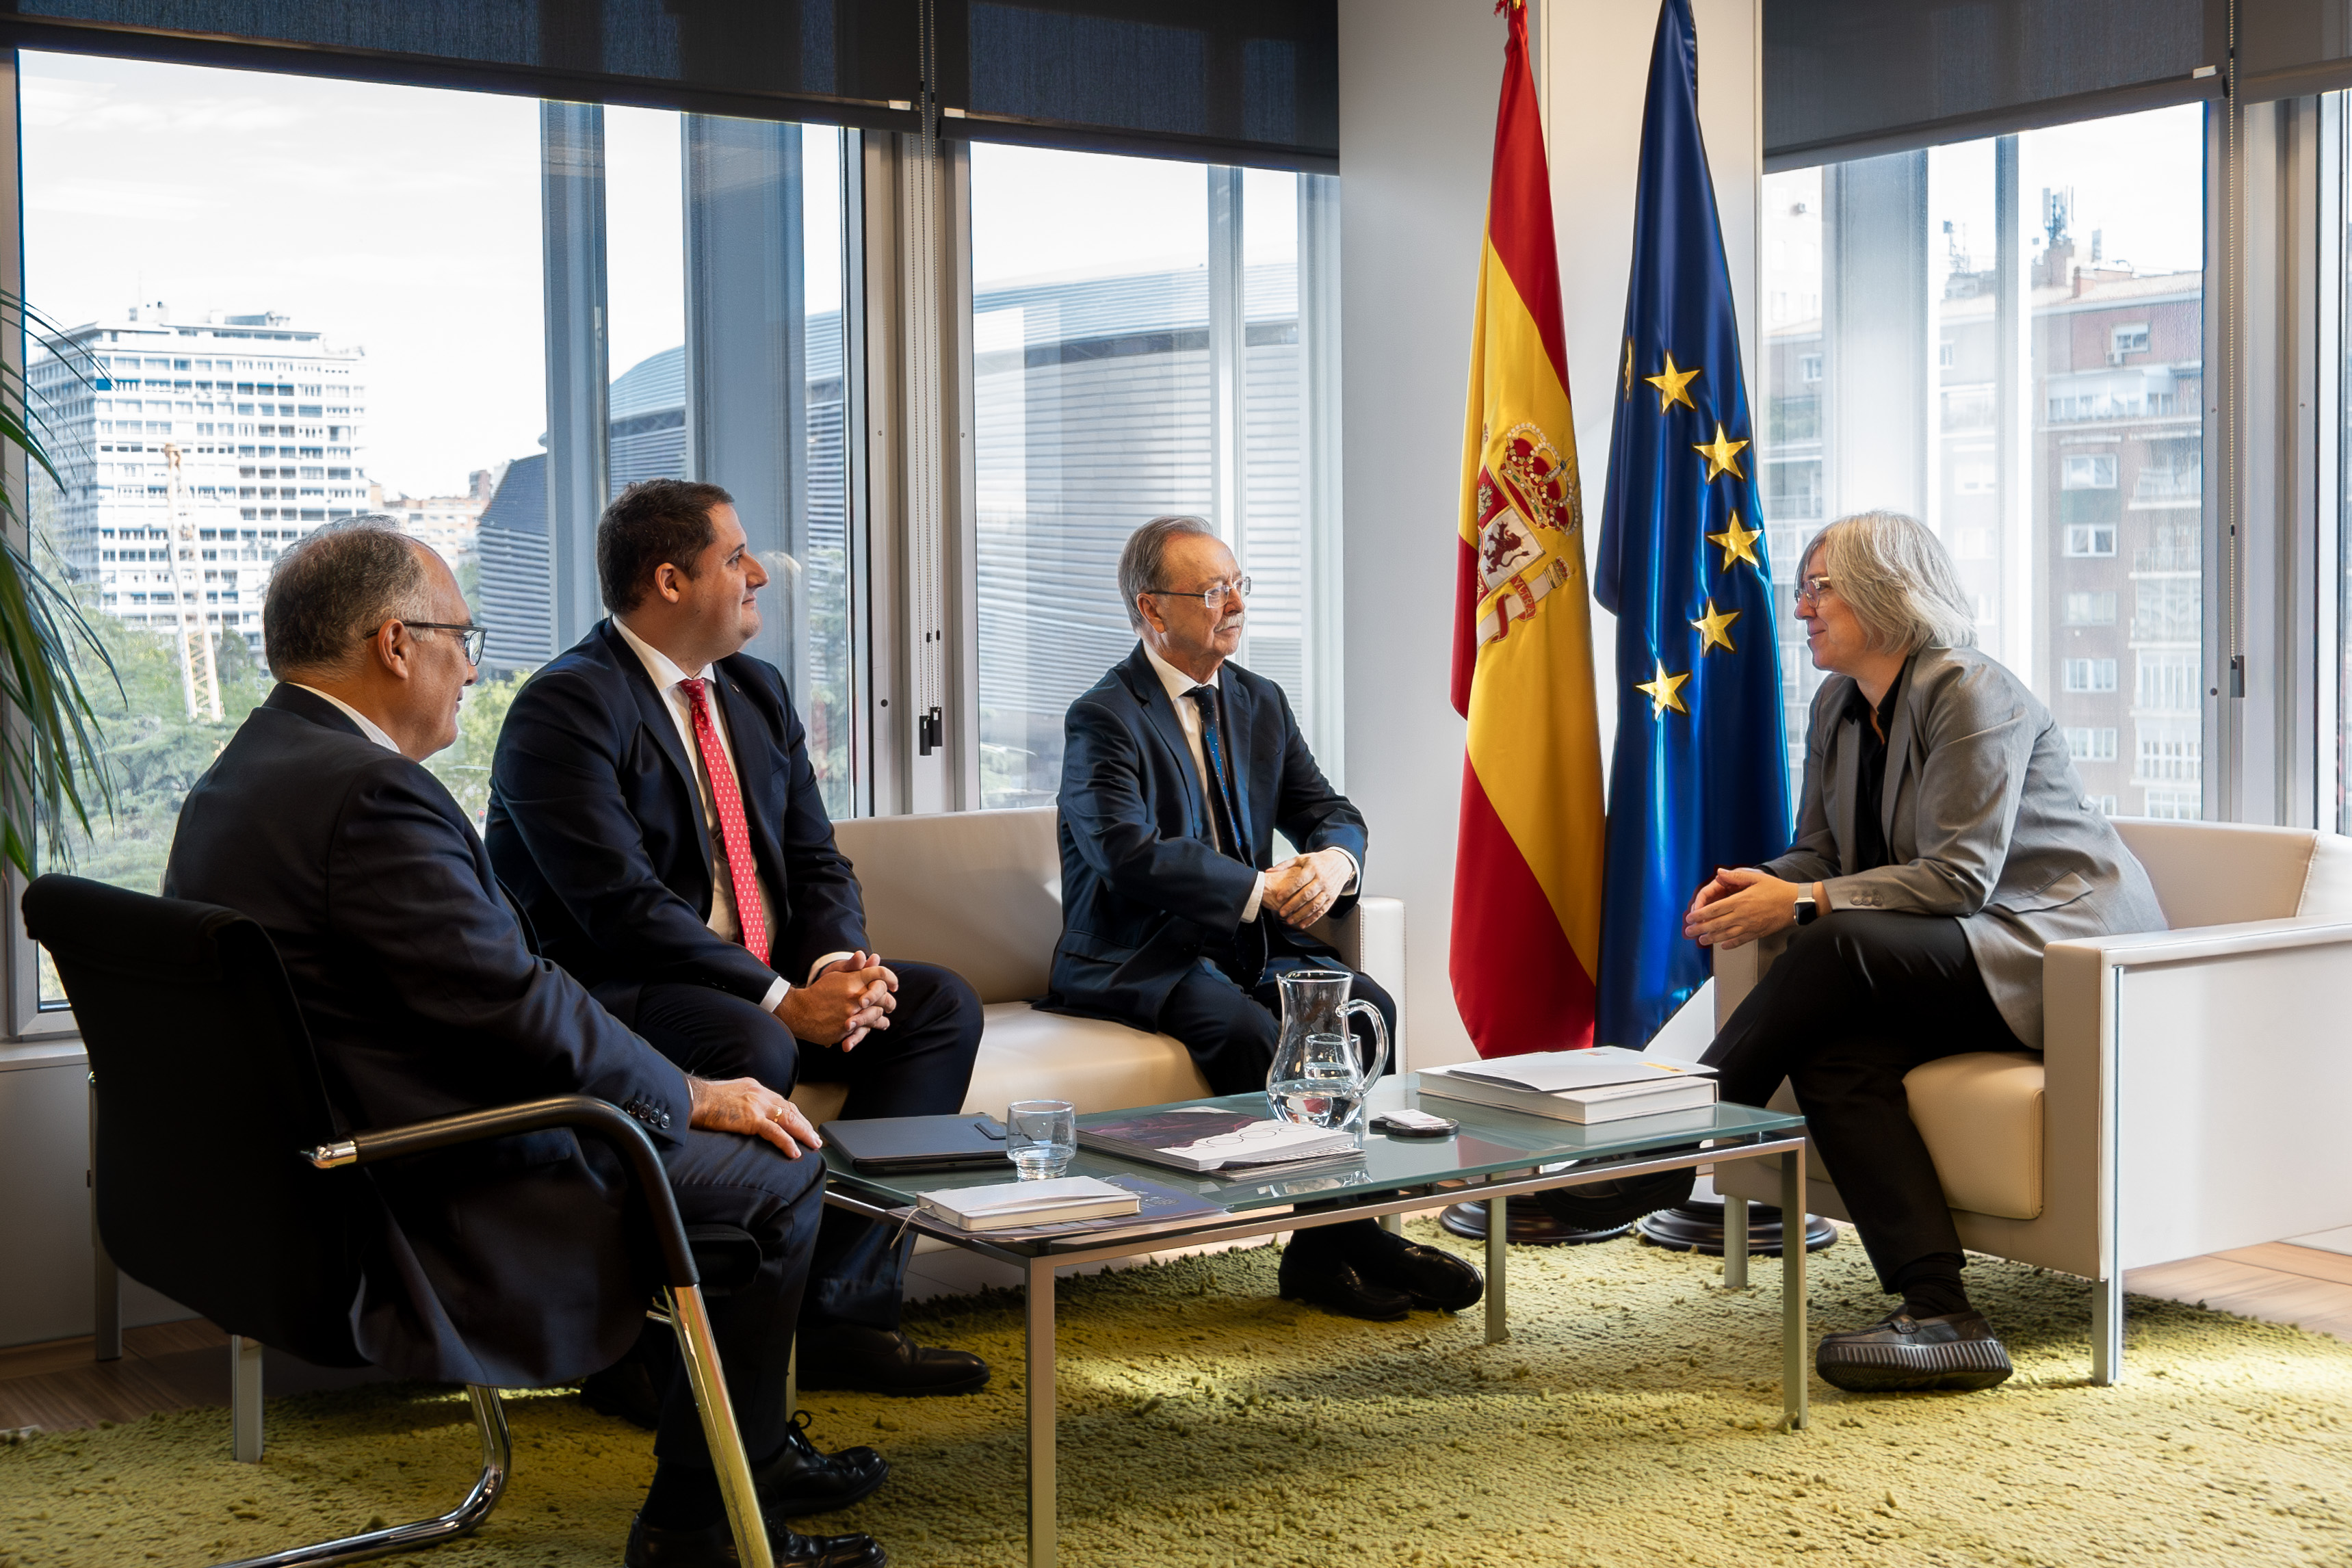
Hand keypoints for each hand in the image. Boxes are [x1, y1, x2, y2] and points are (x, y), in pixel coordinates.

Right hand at [688, 1074, 821, 1158]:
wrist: (692, 1099)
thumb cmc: (703, 1101)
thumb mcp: (728, 1096)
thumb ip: (741, 1104)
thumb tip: (745, 1116)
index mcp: (755, 1088)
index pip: (782, 1102)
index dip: (796, 1114)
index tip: (803, 1124)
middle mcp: (760, 1094)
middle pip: (791, 1110)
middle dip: (805, 1125)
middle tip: (815, 1138)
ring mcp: (757, 1105)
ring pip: (789, 1120)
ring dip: (804, 1133)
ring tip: (813, 1145)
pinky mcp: (751, 1118)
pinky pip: (775, 1132)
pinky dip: (787, 1143)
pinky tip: (795, 1152)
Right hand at [776, 951, 894, 1047]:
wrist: (800, 1011)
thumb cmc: (819, 991)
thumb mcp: (835, 974)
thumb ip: (853, 966)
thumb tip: (868, 956)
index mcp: (853, 980)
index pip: (880, 974)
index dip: (891, 977)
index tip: (894, 984)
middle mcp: (854, 996)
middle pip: (884, 997)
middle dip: (889, 1000)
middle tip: (890, 1004)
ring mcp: (851, 1014)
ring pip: (877, 1015)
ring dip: (882, 1016)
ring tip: (884, 1018)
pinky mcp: (846, 1030)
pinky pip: (865, 1030)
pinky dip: (872, 1027)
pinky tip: (875, 1026)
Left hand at [1264, 847, 1351, 928]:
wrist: (1341, 862)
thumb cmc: (1318, 861)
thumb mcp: (1303, 858)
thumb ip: (1285, 864)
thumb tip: (1269, 871)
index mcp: (1312, 869)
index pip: (1299, 881)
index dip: (1288, 890)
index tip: (1278, 897)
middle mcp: (1321, 880)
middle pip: (1306, 895)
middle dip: (1293, 905)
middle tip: (1282, 912)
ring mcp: (1328, 890)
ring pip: (1314, 905)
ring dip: (1302, 914)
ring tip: (1290, 920)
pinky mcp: (1332, 898)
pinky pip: (1322, 910)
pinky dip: (1312, 919)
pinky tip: (1303, 924)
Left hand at [1682, 867, 1809, 949]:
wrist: (1796, 904)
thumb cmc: (1777, 889)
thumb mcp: (1757, 878)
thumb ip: (1736, 876)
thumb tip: (1719, 873)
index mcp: (1740, 901)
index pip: (1714, 910)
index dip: (1700, 915)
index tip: (1690, 918)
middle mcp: (1742, 916)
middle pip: (1716, 925)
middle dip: (1700, 929)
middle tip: (1688, 932)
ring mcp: (1750, 927)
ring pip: (1726, 935)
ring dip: (1711, 938)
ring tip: (1701, 940)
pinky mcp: (1757, 933)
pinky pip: (1741, 941)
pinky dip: (1730, 944)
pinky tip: (1723, 946)